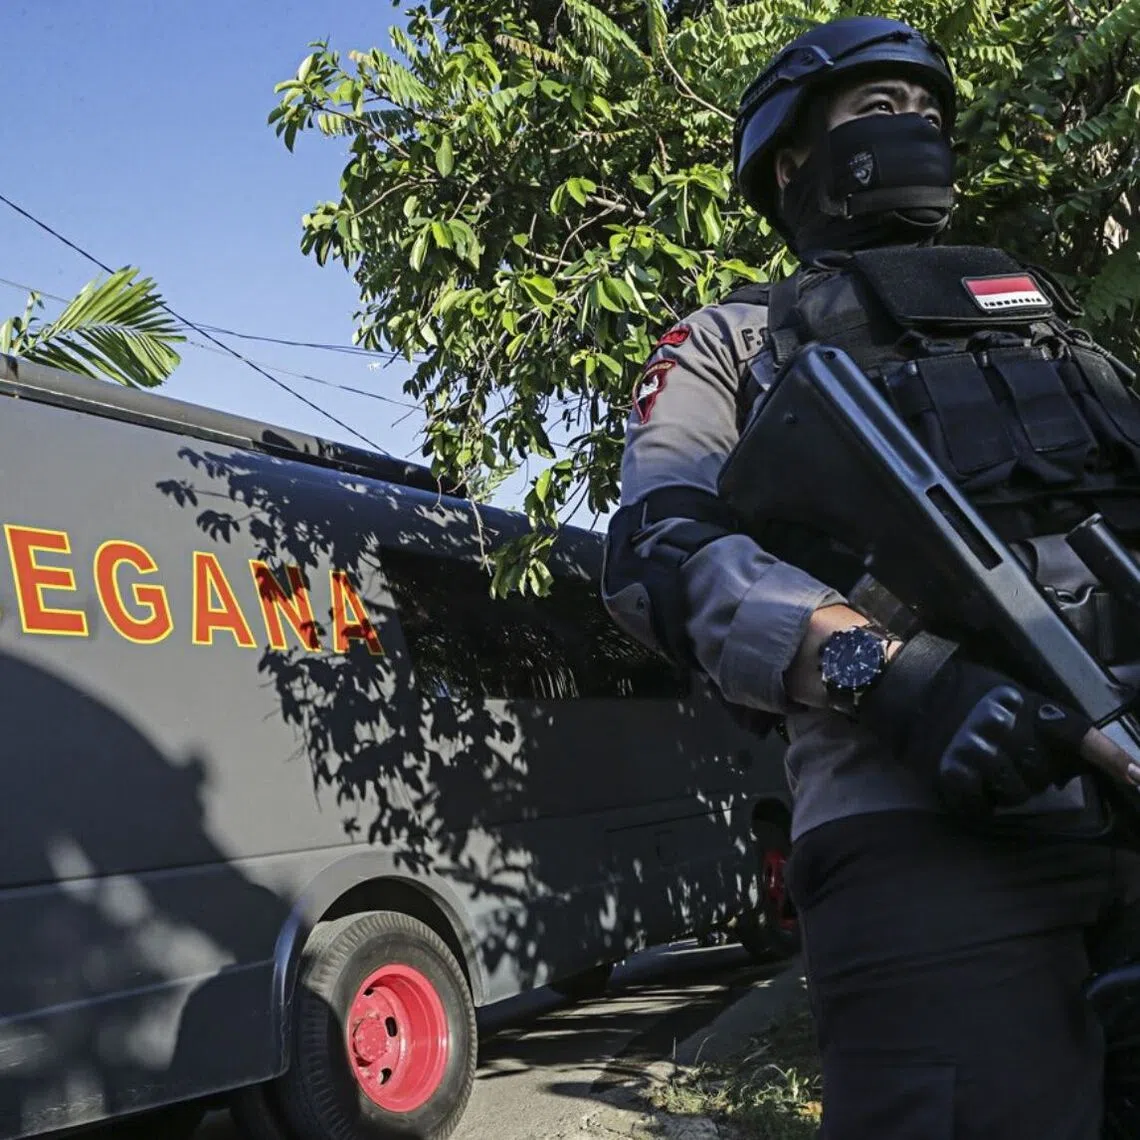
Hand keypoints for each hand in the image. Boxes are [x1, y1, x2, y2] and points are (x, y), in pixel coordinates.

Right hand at [861, 632, 1138, 814]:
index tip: (1139, 777)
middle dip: (1029, 774)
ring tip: (980, 768)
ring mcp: (979, 752)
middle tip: (1003, 759)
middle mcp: (1007, 729)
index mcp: (1023, 704)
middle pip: (1043, 776)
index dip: (1112, 758)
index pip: (1077, 733)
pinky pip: (980, 807)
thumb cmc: (956, 688)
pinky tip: (963, 784)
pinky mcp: (953, 774)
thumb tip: (1071, 761)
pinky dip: (974, 803)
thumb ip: (1037, 718)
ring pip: (1016, 795)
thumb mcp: (1004, 689)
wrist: (901, 689)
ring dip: (1002, 790)